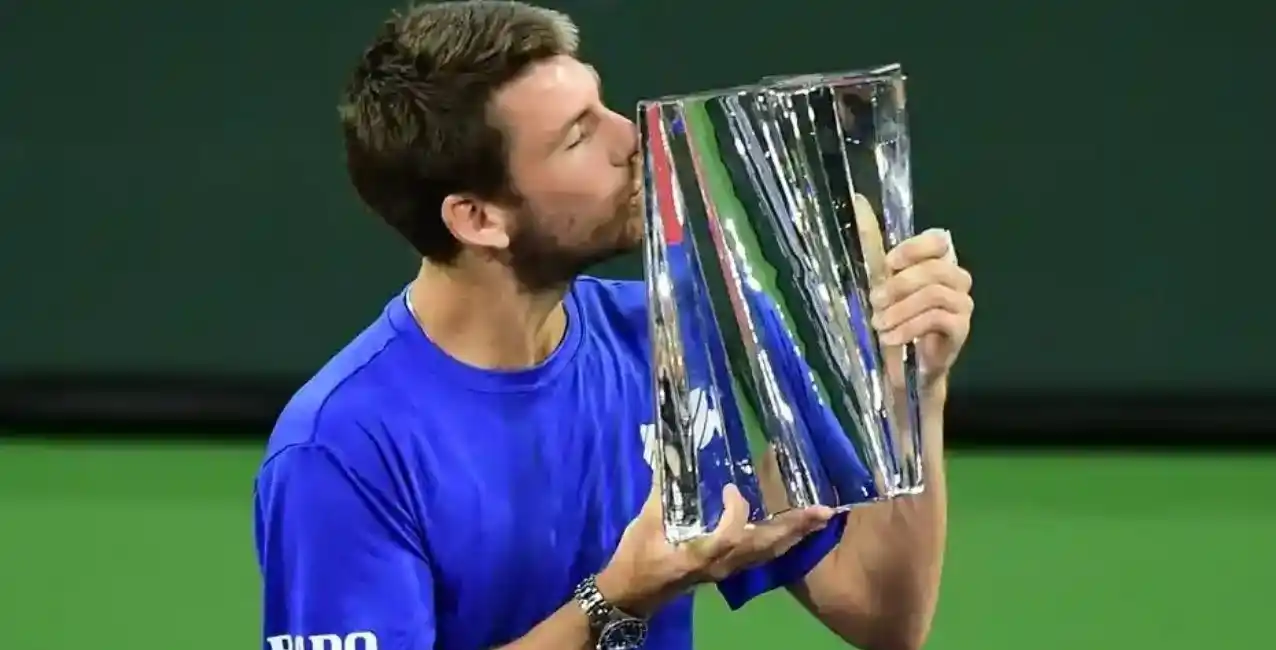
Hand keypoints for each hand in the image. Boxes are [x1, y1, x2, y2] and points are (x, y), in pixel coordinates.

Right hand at [597, 480, 833, 615]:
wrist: (633, 592)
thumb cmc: (638, 558)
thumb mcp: (644, 523)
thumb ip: (662, 490)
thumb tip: (671, 453)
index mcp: (701, 554)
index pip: (731, 535)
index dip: (737, 512)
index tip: (732, 489)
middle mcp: (722, 565)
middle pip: (766, 547)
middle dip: (794, 528)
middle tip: (823, 511)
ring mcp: (728, 570)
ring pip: (768, 554)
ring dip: (794, 536)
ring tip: (819, 519)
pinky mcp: (728, 570)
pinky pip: (762, 556)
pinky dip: (781, 542)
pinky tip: (794, 531)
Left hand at [868, 228, 973, 386]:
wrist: (910, 362)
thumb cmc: (898, 316)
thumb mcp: (882, 279)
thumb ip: (874, 242)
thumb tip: (859, 202)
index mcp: (939, 261)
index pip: (939, 240)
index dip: (914, 249)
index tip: (888, 264)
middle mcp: (957, 278)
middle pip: (935, 269)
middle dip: (899, 285)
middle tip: (875, 301)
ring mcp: (963, 303)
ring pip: (934, 294)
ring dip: (900, 309)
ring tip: (879, 323)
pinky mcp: (962, 328)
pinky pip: (936, 319)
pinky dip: (908, 327)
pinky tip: (890, 337)